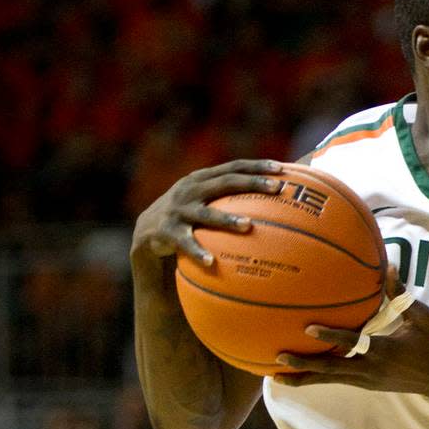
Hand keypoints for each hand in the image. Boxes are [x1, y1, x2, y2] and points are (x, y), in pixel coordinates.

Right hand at [131, 160, 284, 268]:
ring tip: (249, 226)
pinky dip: (198, 252)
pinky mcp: (166, 231)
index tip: (282, 169)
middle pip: (225, 182)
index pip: (233, 167)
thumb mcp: (204, 201)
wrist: (147, 232)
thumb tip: (272, 206)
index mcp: (201, 179)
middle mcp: (190, 190)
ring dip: (227, 220)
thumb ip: (229, 199)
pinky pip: (185, 243)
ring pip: (206, 214)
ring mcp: (178, 210)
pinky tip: (212, 262)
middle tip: (277, 188)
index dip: (256, 166)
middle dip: (251, 183)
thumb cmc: (188, 217)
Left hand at [275, 300, 428, 397]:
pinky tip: (295, 377)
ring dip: (303, 378)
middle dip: (305, 365)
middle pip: (331, 369)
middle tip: (280, 358)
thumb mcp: (422, 318)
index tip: (308, 329)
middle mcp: (369, 370)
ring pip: (329, 380)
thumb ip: (402, 295)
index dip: (330, 337)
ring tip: (276, 376)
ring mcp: (365, 380)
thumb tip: (388, 266)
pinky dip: (315, 379)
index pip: (352, 344)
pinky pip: (334, 380)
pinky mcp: (363, 384)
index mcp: (383, 351)